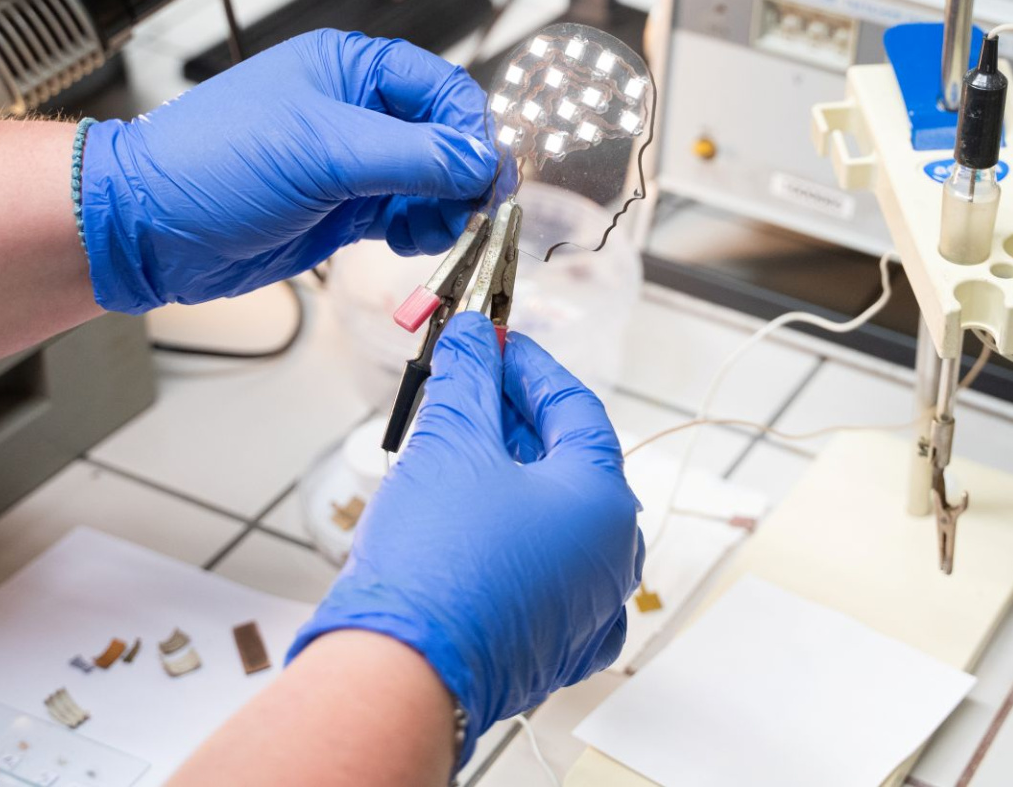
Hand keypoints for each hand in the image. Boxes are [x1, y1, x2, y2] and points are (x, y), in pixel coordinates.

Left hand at [79, 30, 496, 313]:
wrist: (147, 229)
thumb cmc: (209, 165)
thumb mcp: (322, 151)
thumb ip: (411, 155)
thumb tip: (479, 161)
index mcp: (351, 68)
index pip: (443, 88)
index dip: (470, 131)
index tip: (484, 176)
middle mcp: (355, 110)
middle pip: (444, 136)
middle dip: (461, 175)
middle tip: (468, 212)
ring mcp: (350, 161)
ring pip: (430, 180)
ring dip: (443, 208)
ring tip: (430, 230)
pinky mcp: (342, 207)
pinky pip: (405, 214)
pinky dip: (418, 229)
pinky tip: (405, 240)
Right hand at [289, 316, 642, 763]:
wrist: (400, 674)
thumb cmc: (436, 564)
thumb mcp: (451, 442)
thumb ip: (469, 379)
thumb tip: (473, 339)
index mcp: (605, 502)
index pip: (575, 409)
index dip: (528, 369)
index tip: (492, 346)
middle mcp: (612, 558)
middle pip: (569, 464)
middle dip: (513, 422)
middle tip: (465, 391)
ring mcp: (587, 608)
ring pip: (554, 521)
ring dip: (508, 479)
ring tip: (452, 451)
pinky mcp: (552, 646)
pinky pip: (541, 574)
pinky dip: (509, 540)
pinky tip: (468, 524)